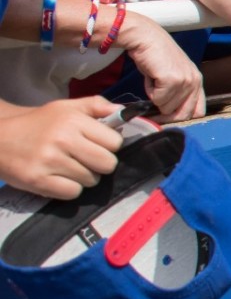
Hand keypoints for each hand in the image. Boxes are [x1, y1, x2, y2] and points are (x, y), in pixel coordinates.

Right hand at [0, 98, 122, 198]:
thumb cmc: (38, 123)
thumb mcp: (65, 107)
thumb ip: (96, 105)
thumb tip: (124, 111)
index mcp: (73, 120)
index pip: (115, 142)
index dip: (109, 145)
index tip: (96, 144)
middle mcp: (63, 140)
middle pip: (108, 164)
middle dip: (100, 164)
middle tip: (85, 159)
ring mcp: (50, 161)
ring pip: (91, 180)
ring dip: (84, 177)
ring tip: (68, 167)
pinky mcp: (38, 181)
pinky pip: (73, 193)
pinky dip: (69, 189)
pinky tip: (58, 178)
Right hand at [119, 13, 205, 120]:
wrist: (146, 37)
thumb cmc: (156, 56)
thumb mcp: (174, 75)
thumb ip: (179, 93)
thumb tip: (170, 114)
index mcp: (198, 81)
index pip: (198, 112)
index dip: (181, 115)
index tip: (167, 113)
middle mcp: (195, 81)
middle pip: (183, 115)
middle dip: (166, 112)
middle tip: (154, 100)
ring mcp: (185, 81)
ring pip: (167, 108)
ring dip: (155, 98)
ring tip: (154, 80)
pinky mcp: (172, 80)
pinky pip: (158, 100)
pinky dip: (150, 92)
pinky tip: (151, 77)